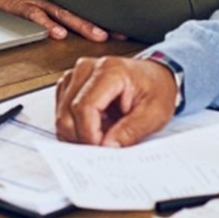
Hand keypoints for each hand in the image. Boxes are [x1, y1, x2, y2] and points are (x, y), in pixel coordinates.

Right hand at [0, 0, 110, 41]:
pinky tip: (57, 33)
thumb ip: (59, 1)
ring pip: (64, 14)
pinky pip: (36, 15)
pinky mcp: (22, 3)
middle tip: (120, 34)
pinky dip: (46, 24)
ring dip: (81, 25)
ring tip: (97, 35)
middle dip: (101, 23)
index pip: (87, 7)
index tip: (125, 28)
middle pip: (81, 11)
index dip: (106, 17)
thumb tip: (80, 12)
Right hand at [54, 55, 176, 146]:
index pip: (84, 107)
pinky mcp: (71, 84)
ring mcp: (76, 75)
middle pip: (67, 112)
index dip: (89, 134)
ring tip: (103, 134)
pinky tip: (95, 127)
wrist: (156, 76)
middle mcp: (87, 68)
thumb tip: (107, 147)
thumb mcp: (154, 114)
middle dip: (82, 137)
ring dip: (78, 133)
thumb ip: (130, 131)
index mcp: (110, 70)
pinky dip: (75, 126)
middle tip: (103, 148)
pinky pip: (62, 112)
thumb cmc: (156, 89)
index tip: (102, 149)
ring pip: (62, 114)